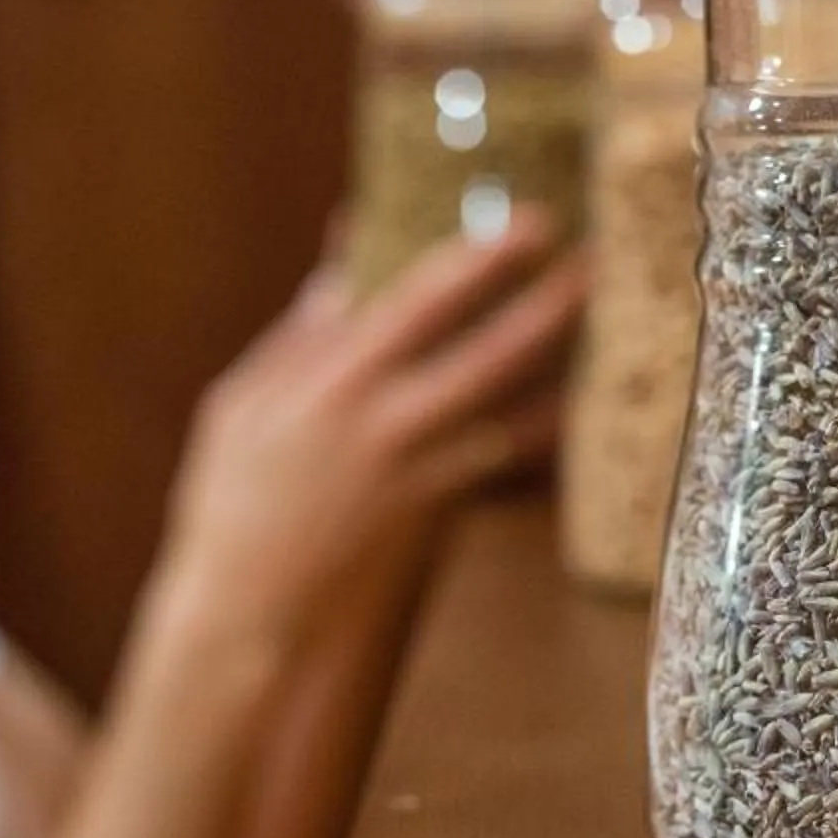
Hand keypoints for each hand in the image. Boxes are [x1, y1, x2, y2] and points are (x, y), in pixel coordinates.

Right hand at [156, 212, 584, 650]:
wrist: (247, 613)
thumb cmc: (231, 503)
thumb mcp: (242, 404)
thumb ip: (300, 332)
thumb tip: (343, 261)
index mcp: (330, 381)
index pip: (418, 302)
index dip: (480, 260)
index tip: (528, 224)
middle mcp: (386, 423)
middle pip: (489, 353)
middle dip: (547, 304)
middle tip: (595, 260)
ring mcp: (418, 473)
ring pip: (515, 412)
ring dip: (562, 368)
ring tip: (605, 324)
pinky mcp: (437, 516)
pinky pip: (505, 466)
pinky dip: (542, 432)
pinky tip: (574, 403)